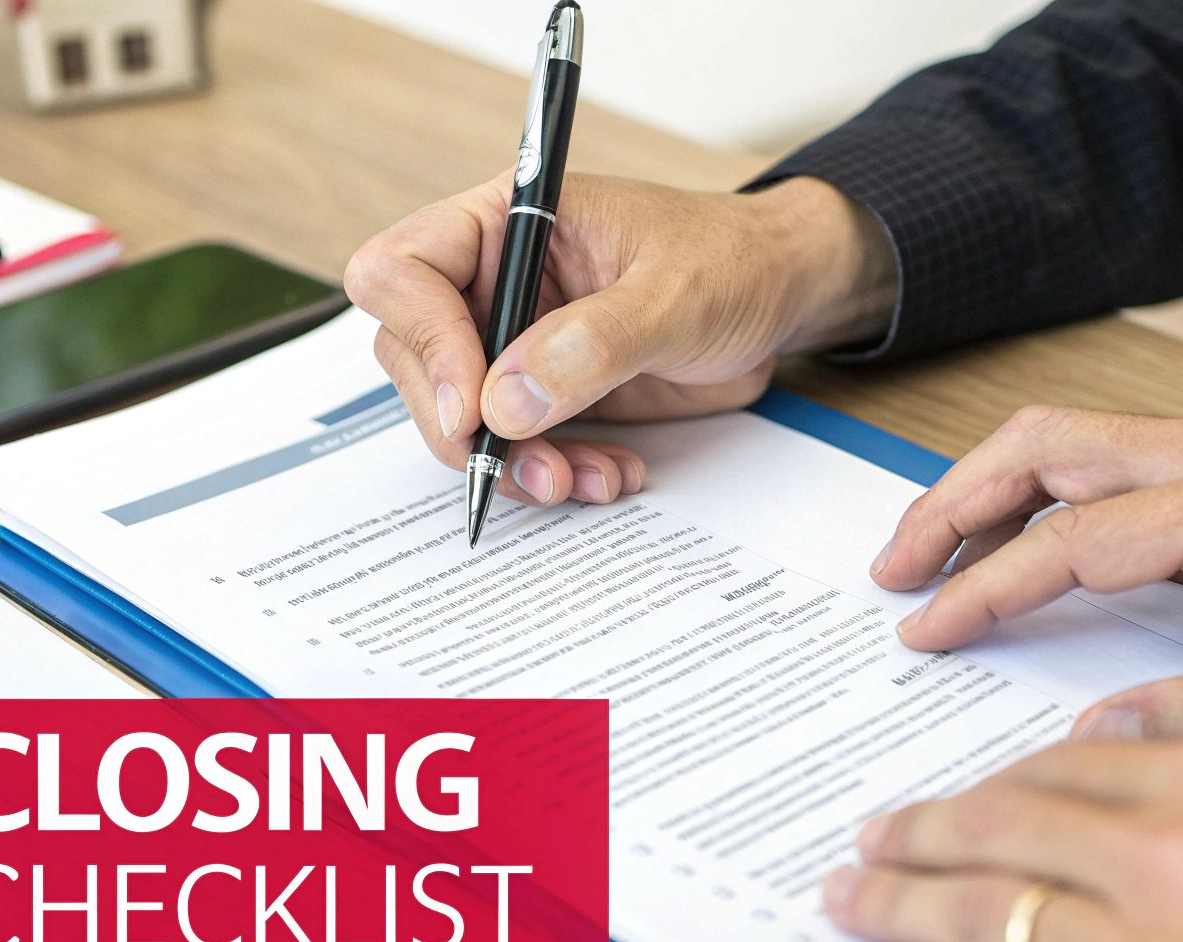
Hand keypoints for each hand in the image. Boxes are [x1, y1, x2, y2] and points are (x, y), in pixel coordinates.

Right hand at [344, 173, 894, 505]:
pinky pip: (516, 449)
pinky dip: (552, 474)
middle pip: (414, 358)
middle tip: (523, 464)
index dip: (424, 341)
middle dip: (463, 426)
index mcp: (506, 223)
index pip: (402, 270)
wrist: (780, 297)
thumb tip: (506, 401)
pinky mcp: (548, 394)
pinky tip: (610, 474)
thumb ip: (592, 343)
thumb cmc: (730, 263)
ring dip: (511, 464)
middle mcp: (496, 282)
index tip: (475, 404)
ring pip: (460, 418)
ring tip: (584, 478)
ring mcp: (516, 342)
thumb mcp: (673, 297)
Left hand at [824, 736, 1182, 941]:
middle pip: (1005, 833)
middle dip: (921, 839)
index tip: (953, 797)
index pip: (1063, 768)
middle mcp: (1177, 860)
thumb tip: (1127, 763)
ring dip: (907, 914)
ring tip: (856, 906)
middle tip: (870, 842)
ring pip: (992, 922)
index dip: (989, 785)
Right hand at [872, 406, 1182, 755]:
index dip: (986, 586)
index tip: (926, 627)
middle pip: (1047, 446)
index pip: (1073, 537)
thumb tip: (1088, 736)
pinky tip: (1017, 531)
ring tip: (930, 548)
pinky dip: (1042, 482)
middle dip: (952, 502)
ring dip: (988, 482)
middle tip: (893, 566)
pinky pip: (1109, 447)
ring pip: (1070, 432)